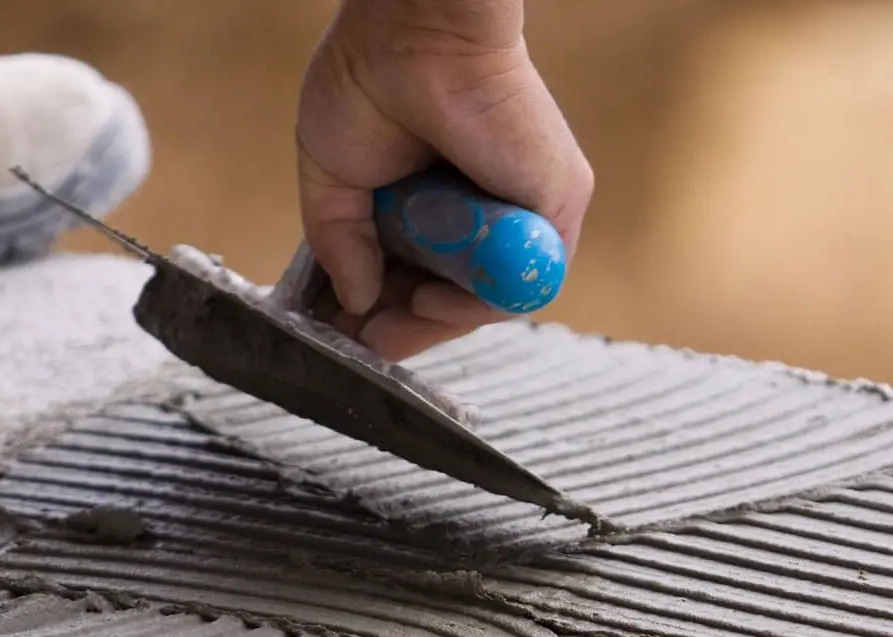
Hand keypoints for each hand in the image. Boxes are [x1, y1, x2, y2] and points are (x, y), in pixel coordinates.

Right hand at [296, 0, 593, 360]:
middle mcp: (488, 209)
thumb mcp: (335, 180)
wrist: (411, 32)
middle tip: (367, 347)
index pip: (425, 277)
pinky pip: (525, 278)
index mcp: (439, 201)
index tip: (351, 336)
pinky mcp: (557, 204)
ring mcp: (527, 211)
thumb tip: (352, 303)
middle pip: (461, 296)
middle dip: (412, 329)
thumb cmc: (369, 83)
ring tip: (392, 325)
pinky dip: (476, 299)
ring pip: (492, 296)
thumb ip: (341, 244)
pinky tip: (430, 299)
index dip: (389, 313)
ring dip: (440, 321)